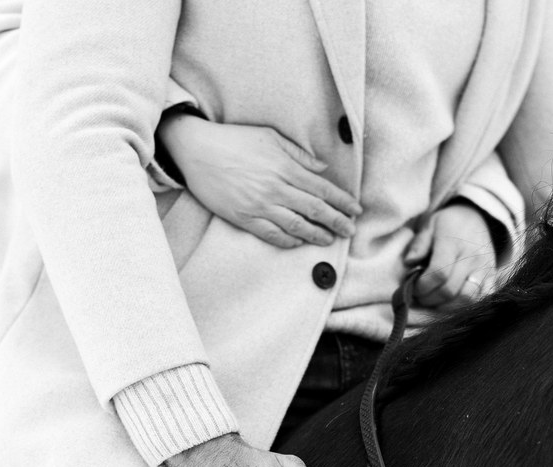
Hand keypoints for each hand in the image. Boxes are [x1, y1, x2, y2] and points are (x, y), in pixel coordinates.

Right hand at [159, 116, 360, 249]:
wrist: (198, 151)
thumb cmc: (234, 140)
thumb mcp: (270, 137)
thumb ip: (297, 154)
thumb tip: (321, 169)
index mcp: (285, 167)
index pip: (322, 188)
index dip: (341, 201)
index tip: (355, 210)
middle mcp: (276, 189)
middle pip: (314, 210)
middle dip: (336, 222)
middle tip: (350, 231)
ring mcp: (259, 206)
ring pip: (296, 226)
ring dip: (315, 235)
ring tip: (329, 240)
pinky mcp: (244, 218)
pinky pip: (271, 234)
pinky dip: (287, 241)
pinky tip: (298, 243)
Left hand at [405, 202, 497, 311]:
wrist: (479, 218)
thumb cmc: (448, 225)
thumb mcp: (429, 225)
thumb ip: (419, 244)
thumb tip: (409, 262)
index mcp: (454, 243)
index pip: (439, 274)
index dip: (422, 287)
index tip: (413, 288)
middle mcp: (472, 257)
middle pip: (449, 290)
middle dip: (429, 299)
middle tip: (419, 297)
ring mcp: (485, 269)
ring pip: (466, 300)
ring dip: (445, 307)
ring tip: (433, 301)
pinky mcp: (492, 279)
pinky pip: (480, 300)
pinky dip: (464, 307)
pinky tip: (450, 303)